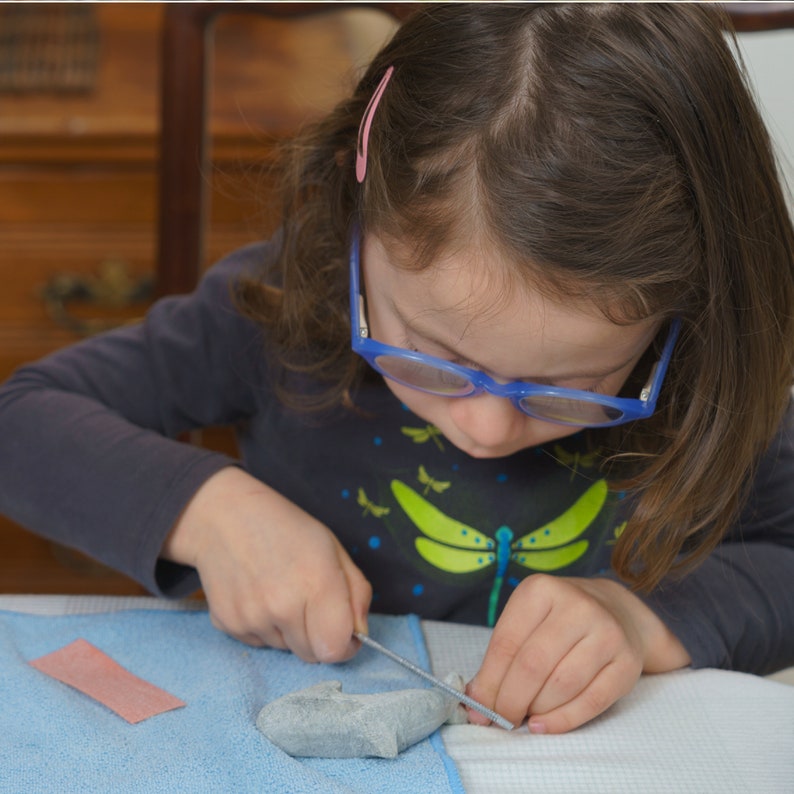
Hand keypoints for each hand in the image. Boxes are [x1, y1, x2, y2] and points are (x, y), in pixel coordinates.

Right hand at [162, 467, 371, 662]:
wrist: (225, 516)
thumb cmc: (287, 528)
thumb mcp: (333, 548)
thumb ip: (356, 593)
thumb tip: (360, 633)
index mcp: (316, 583)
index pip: (335, 649)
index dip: (345, 645)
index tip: (345, 631)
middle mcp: (282, 606)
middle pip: (312, 655)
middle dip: (319, 637)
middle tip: (310, 604)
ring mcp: (251, 618)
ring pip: (286, 649)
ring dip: (290, 631)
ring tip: (280, 591)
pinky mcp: (227, 624)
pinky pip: (260, 643)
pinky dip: (265, 628)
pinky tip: (259, 594)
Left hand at [466, 574, 690, 733]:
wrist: (616, 611)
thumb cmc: (557, 621)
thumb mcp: (525, 623)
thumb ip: (500, 658)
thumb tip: (475, 701)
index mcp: (542, 590)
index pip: (506, 643)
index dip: (489, 682)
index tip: (477, 708)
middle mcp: (577, 606)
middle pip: (532, 665)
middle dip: (509, 701)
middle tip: (500, 720)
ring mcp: (607, 633)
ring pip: (561, 685)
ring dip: (535, 710)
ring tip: (524, 716)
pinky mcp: (627, 663)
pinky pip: (592, 702)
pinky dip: (562, 720)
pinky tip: (542, 725)